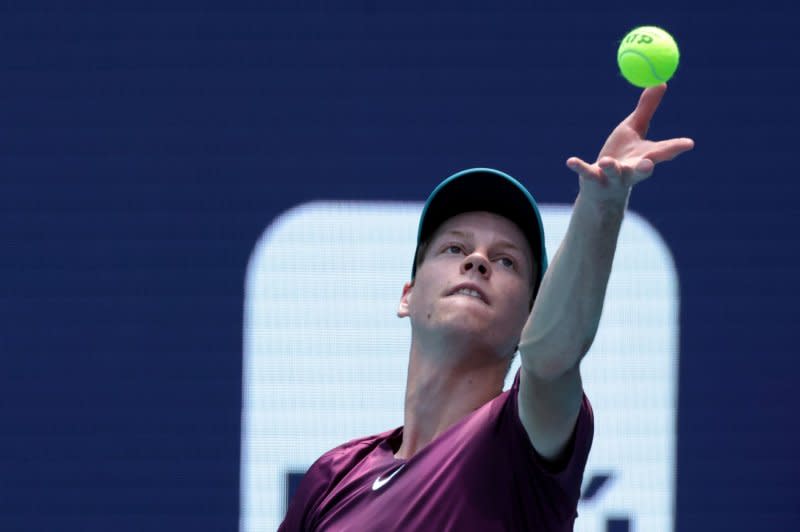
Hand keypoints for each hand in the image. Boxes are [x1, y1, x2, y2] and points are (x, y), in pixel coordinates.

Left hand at [566, 84, 693, 202]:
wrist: (601, 189)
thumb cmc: (622, 156)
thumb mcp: (633, 130)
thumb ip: (646, 109)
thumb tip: (661, 82)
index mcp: (644, 157)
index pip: (663, 153)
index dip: (676, 148)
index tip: (689, 143)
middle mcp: (631, 170)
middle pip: (641, 170)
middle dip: (645, 168)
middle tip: (649, 163)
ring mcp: (611, 177)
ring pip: (613, 173)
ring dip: (611, 167)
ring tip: (607, 161)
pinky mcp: (592, 179)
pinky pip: (586, 173)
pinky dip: (579, 167)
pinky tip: (570, 162)